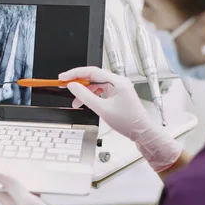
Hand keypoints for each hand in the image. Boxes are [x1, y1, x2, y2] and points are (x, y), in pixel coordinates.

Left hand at [0, 174, 97, 204]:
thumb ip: (10, 186)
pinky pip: (31, 193)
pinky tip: (38, 183)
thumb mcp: (23, 200)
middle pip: (7, 189)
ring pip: (19, 190)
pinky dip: (33, 186)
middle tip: (9, 165)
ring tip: (23, 171)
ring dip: (21, 180)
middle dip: (7, 176)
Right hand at [60, 67, 182, 172]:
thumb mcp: (102, 109)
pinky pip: (101, 91)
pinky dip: (92, 96)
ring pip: (96, 85)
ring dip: (84, 92)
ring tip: (76, 102)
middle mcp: (118, 82)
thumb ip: (85, 96)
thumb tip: (73, 86)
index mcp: (117, 81)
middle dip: (78, 83)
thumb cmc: (128, 121)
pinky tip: (86, 103)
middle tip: (65, 86)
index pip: (92, 72)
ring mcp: (118, 88)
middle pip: (93, 77)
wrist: (141, 132)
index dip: (75, 74)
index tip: (63, 77)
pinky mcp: (117, 95)